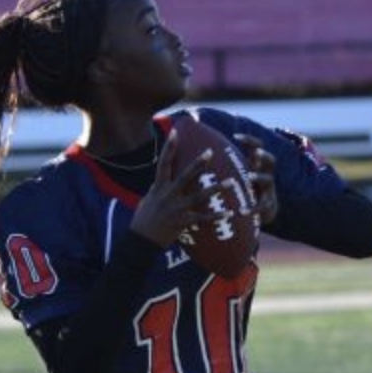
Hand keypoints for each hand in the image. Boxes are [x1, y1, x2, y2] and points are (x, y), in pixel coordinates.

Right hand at [131, 131, 230, 247]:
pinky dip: (216, 216)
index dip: (169, 148)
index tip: (175, 132)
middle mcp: (168, 196)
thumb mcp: (149, 198)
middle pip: (185, 176)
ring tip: (231, 182)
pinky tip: (229, 213)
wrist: (141, 240)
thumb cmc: (144, 218)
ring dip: (216, 189)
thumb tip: (165, 177)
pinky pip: (203, 218)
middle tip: (211, 151)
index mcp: (158, 187)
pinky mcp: (183, 222)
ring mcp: (176, 209)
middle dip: (198, 164)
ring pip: (199, 197)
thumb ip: (159, 187)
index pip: (163, 163)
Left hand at [234, 133, 277, 225]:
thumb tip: (208, 147)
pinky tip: (242, 212)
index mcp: (257, 165)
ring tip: (249, 177)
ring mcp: (268, 189)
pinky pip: (262, 206)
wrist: (262, 211)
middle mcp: (265, 174)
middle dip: (264, 155)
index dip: (249, 140)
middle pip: (271, 160)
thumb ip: (228, 161)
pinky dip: (252, 208)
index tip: (235, 136)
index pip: (258, 146)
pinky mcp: (268, 205)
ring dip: (259, 177)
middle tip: (256, 152)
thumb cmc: (245, 187)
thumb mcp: (240, 172)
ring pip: (268, 180)